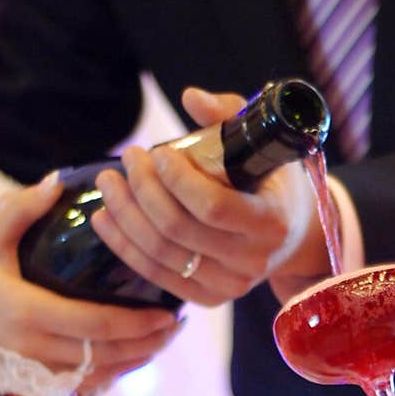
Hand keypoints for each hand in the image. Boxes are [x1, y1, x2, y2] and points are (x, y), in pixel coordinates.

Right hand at [0, 175, 178, 383]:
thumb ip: (21, 209)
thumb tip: (56, 182)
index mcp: (28, 312)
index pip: (97, 324)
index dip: (137, 324)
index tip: (168, 313)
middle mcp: (34, 347)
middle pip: (105, 354)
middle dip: (146, 344)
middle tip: (174, 326)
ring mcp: (35, 367)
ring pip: (98, 373)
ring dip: (135, 360)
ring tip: (163, 340)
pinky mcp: (37, 376)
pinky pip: (84, 382)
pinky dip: (113, 371)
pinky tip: (134, 356)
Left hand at [90, 88, 332, 307]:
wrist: (290, 234)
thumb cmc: (270, 180)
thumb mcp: (260, 144)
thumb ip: (228, 116)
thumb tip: (190, 97)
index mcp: (270, 221)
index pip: (212, 206)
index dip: (176, 180)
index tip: (157, 153)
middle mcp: (253, 261)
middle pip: (178, 229)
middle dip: (142, 190)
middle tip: (127, 158)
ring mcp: (230, 286)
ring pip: (162, 254)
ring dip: (125, 215)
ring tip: (108, 184)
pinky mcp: (209, 298)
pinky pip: (157, 275)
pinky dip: (125, 246)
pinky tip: (104, 219)